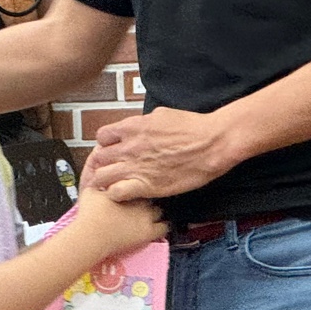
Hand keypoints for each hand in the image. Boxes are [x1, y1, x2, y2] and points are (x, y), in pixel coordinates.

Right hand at [66, 187, 166, 259]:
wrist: (92, 234)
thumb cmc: (88, 214)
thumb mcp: (90, 191)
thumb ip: (98, 183)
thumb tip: (98, 179)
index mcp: (128, 189)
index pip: (142, 184)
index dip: (140, 187)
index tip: (136, 192)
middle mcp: (140, 200)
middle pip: (153, 195)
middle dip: (150, 198)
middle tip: (143, 205)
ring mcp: (146, 216)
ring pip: (160, 211)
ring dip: (156, 212)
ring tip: (150, 217)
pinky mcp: (148, 232)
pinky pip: (164, 228)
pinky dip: (163, 227)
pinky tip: (158, 228)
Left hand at [85, 107, 238, 200]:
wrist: (211, 143)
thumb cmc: (193, 127)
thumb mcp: (161, 115)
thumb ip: (143, 123)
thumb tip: (139, 126)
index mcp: (132, 127)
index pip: (102, 137)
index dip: (106, 146)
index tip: (114, 152)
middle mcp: (129, 147)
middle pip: (98, 159)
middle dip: (103, 165)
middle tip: (112, 171)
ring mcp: (135, 167)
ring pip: (101, 177)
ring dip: (106, 181)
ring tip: (116, 184)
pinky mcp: (146, 185)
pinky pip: (116, 193)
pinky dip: (117, 194)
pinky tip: (127, 194)